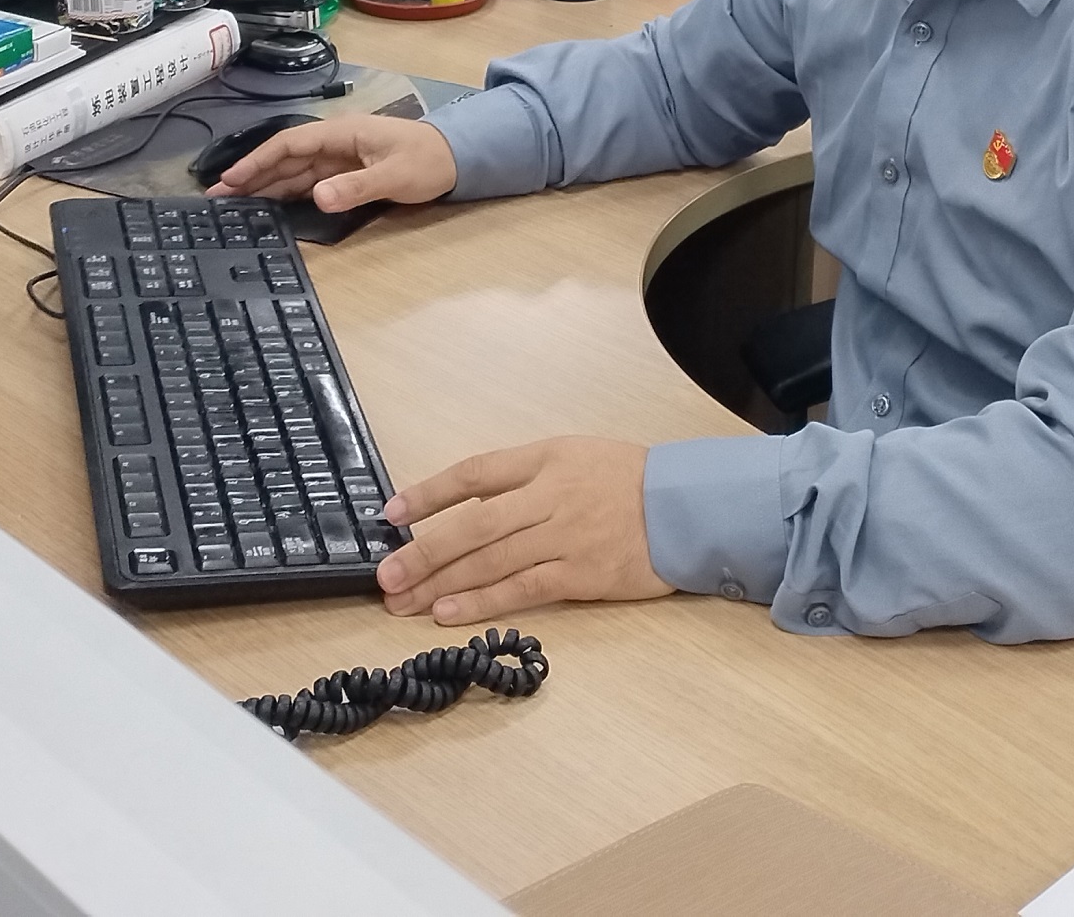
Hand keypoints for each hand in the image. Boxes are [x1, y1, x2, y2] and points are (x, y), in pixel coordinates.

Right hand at [208, 113, 458, 212]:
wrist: (457, 158)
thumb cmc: (427, 161)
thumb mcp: (394, 176)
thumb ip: (356, 187)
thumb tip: (318, 198)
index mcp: (341, 134)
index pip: (290, 144)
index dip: (258, 161)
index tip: (231, 179)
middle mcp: (334, 143)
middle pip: (285, 158)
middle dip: (251, 175)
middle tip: (215, 197)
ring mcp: (339, 158)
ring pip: (293, 171)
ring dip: (264, 185)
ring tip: (232, 203)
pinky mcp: (346, 173)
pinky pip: (308, 181)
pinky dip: (286, 192)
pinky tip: (268, 205)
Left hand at [375, 438, 671, 625]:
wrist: (687, 508)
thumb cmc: (627, 481)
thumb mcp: (572, 458)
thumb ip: (523, 479)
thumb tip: (466, 506)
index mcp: (544, 459)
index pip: (474, 473)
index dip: (429, 493)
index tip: (391, 514)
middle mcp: (550, 495)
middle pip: (474, 525)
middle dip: (425, 552)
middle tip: (386, 576)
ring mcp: (565, 536)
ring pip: (491, 561)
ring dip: (442, 585)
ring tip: (403, 603)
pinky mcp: (581, 574)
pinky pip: (522, 590)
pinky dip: (481, 603)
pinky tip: (448, 615)